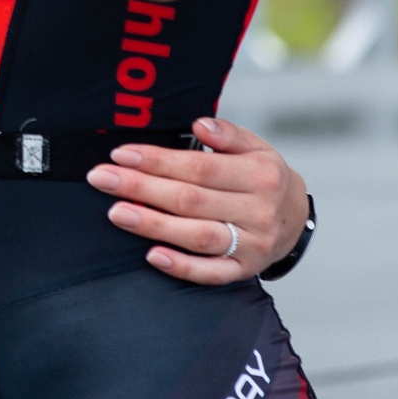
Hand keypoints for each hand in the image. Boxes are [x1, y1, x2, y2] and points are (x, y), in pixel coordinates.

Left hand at [88, 117, 309, 284]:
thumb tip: (200, 125)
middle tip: (101, 179)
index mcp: (260, 175)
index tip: (121, 155)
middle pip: (191, 200)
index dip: (158, 161)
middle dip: (141, 188)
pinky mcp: (246, 270)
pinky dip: (182, 266)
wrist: (296, 219)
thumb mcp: (256, 147)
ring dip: (154, 225)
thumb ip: (228, 134)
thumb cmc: (263, 178)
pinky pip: (212, 273)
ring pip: (198, 236)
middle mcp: (259, 211)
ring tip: (116, 213)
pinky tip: (152, 256)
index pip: (200, 167)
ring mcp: (253, 245)